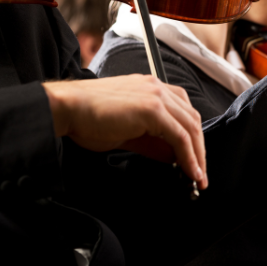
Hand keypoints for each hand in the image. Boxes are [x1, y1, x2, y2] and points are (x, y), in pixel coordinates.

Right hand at [45, 75, 206, 189]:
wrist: (67, 108)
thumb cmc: (89, 118)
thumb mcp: (127, 133)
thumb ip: (152, 143)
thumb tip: (172, 157)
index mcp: (151, 88)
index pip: (183, 112)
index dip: (193, 138)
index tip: (195, 160)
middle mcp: (157, 88)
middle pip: (192, 119)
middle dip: (199, 149)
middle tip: (199, 174)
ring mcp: (156, 96)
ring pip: (190, 127)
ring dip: (197, 155)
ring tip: (197, 177)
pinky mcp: (152, 109)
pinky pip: (179, 136)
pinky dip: (189, 156)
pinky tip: (189, 171)